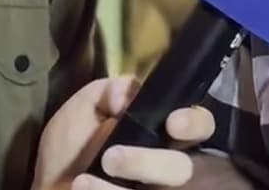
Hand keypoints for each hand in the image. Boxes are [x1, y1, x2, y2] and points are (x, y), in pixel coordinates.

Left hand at [31, 76, 215, 189]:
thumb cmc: (69, 150)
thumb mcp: (85, 107)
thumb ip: (110, 89)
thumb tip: (126, 96)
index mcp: (162, 133)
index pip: (200, 125)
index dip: (194, 124)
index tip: (172, 123)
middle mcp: (165, 167)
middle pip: (183, 168)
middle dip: (151, 163)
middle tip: (111, 158)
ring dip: (122, 186)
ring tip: (83, 182)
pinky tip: (83, 189)